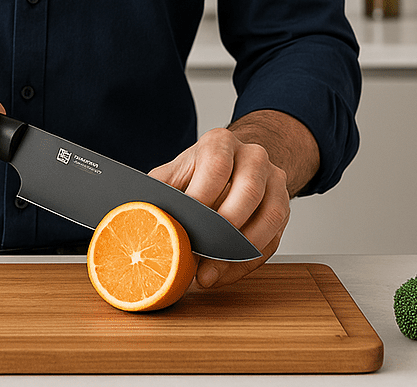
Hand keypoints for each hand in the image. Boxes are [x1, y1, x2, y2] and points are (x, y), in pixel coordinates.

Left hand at [148, 127, 290, 288]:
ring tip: (209, 273)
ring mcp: (274, 180)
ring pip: (271, 216)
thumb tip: (133, 215)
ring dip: (240, 251)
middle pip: (249, 191)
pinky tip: (224, 273)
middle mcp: (253, 156)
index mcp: (221, 143)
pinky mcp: (283, 206)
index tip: (185, 229)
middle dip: (224, 230)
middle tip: (199, 255)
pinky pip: (274, 238)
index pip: (216, 167)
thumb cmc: (199, 172)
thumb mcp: (175, 173)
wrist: (234, 162)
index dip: (202, 200)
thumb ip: (160, 191)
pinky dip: (248, 262)